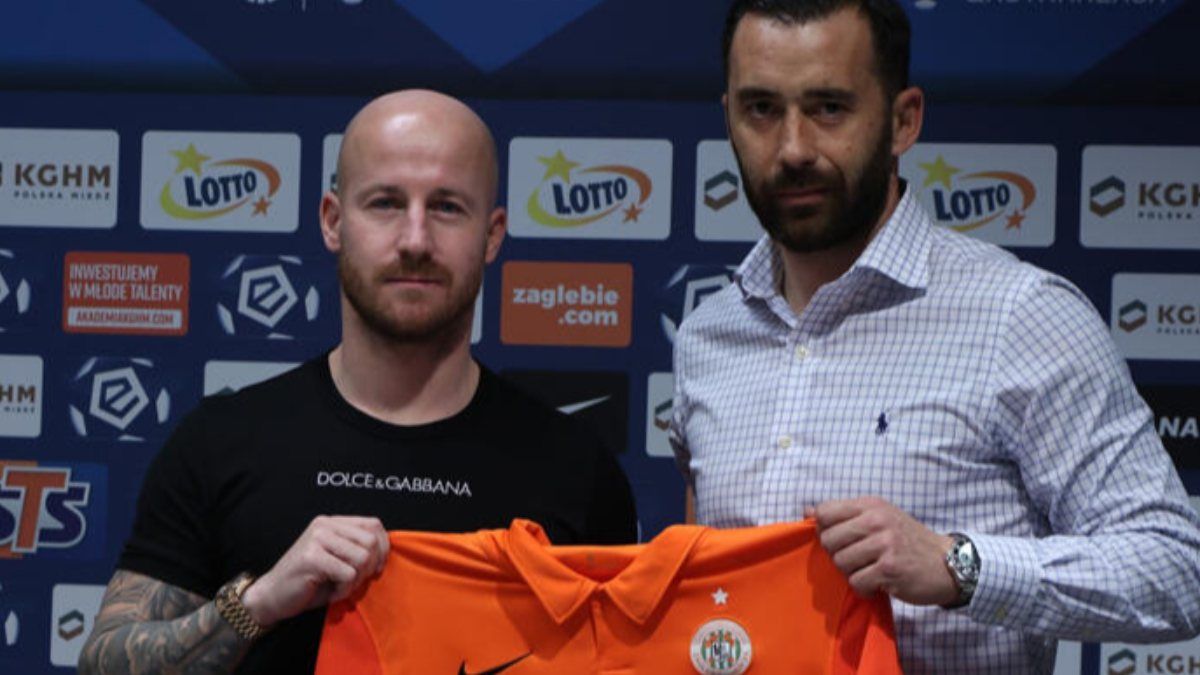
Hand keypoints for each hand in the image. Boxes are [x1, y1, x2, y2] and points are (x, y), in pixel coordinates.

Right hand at [241, 515, 388, 627]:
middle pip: (371, 542)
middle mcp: (324, 525)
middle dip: (369, 568)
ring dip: (355, 581)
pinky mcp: (311, 557)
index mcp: (332, 522)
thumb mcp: (337, 559)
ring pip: (362, 558)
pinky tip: (329, 591)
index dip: (383, 547)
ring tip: (339, 586)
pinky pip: (348, 574)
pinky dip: (344, 590)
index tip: (376, 568)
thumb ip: (357, 548)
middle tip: (352, 581)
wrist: (272, 596)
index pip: (373, 525)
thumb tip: (386, 549)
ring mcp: (317, 539)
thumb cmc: (310, 582)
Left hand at [809, 497, 957, 605]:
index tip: (840, 540)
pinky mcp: (890, 569)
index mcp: (871, 505)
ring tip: (870, 571)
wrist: (947, 563)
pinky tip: (878, 584)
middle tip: (858, 560)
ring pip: (841, 562)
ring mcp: (884, 544)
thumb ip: (846, 515)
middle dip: (837, 555)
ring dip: (852, 573)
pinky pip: (857, 582)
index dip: (824, 530)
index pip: (825, 512)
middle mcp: (877, 520)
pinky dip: (864, 588)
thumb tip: (808, 511)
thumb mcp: (880, 517)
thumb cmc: (907, 541)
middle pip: (828, 540)